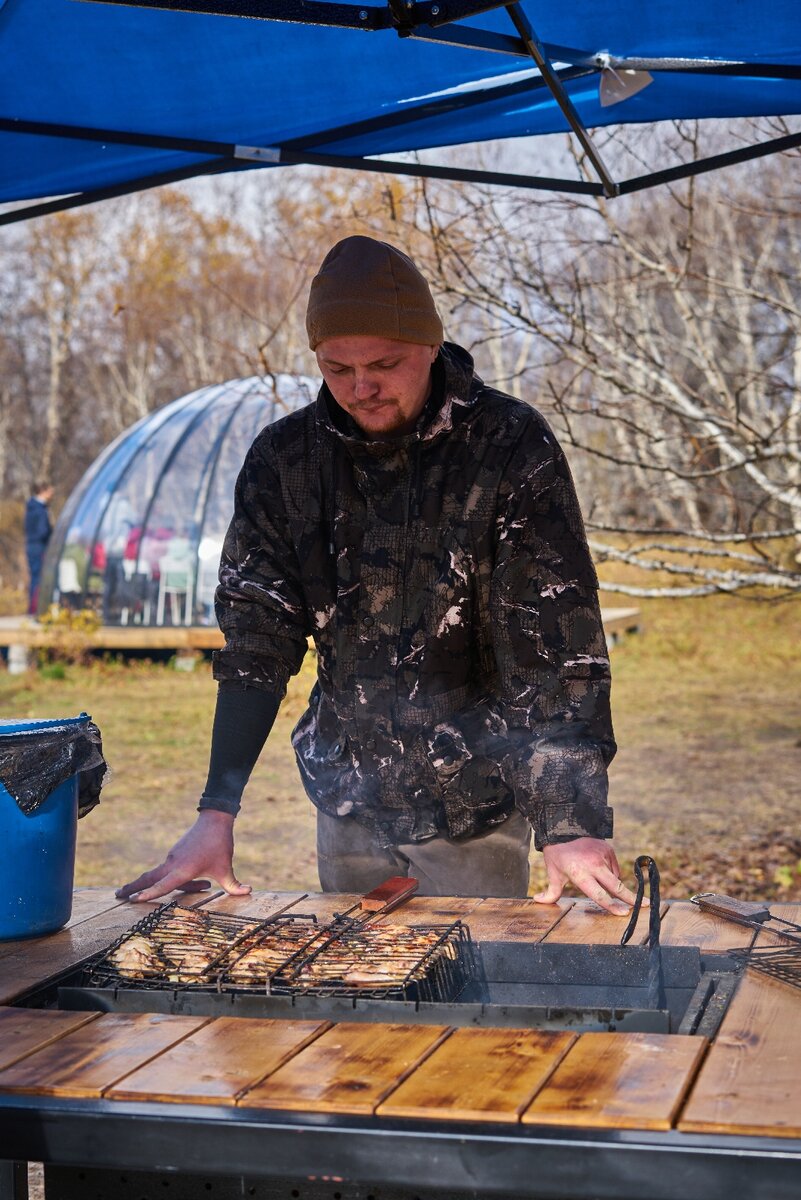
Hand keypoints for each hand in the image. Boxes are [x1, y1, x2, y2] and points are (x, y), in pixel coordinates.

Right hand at [115, 810, 251, 902]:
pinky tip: (204, 884)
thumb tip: (247, 892)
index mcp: (182, 869)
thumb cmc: (219, 845)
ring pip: (160, 875)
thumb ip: (233, 884)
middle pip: (148, 877)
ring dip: (156, 885)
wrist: (214, 819)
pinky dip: (175, 880)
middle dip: (133, 887)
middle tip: (117, 896)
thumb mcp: (226, 868)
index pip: (162, 885)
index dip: (148, 894)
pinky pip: (170, 870)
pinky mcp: (176, 853)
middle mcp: (173, 863)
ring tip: (162, 890)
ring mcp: (172, 857)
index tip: (132, 899)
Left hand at [534, 837, 640, 915]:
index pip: (598, 894)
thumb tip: (539, 901)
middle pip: (616, 886)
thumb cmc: (558, 853)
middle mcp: (594, 865)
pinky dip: (609, 872)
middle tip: (645, 905)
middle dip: (630, 898)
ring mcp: (603, 856)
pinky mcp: (608, 849)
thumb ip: (551, 891)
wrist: (563, 825)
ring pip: (613, 877)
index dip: (612, 905)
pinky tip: (598, 868)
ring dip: (610, 883)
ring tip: (594, 876)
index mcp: (580, 873)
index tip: (624, 913)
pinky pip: (613, 867)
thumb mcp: (553, 872)